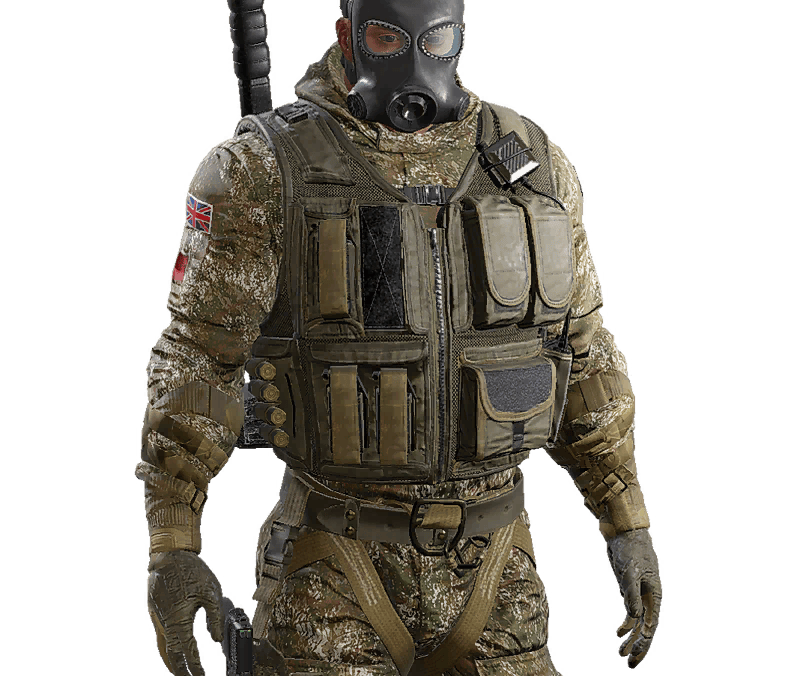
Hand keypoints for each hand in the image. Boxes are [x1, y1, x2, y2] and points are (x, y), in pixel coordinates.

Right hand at [146, 550, 225, 674]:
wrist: (169, 554)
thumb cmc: (190, 570)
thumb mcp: (210, 591)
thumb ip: (214, 616)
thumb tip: (217, 639)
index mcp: (178, 619)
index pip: (187, 652)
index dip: (194, 668)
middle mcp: (165, 622)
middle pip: (173, 655)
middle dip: (183, 670)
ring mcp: (158, 618)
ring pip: (165, 647)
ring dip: (175, 661)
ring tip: (183, 672)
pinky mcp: (157, 612)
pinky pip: (162, 636)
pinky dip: (169, 648)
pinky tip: (174, 652)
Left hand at [604, 528, 662, 667]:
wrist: (623, 533)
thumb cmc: (630, 550)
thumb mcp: (630, 571)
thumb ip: (632, 594)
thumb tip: (633, 617)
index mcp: (653, 596)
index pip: (650, 626)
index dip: (643, 643)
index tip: (633, 654)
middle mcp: (648, 600)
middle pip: (645, 630)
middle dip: (638, 647)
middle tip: (628, 664)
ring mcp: (638, 596)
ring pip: (637, 624)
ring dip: (630, 640)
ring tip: (620, 654)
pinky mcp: (628, 591)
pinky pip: (629, 613)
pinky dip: (624, 626)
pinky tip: (618, 635)